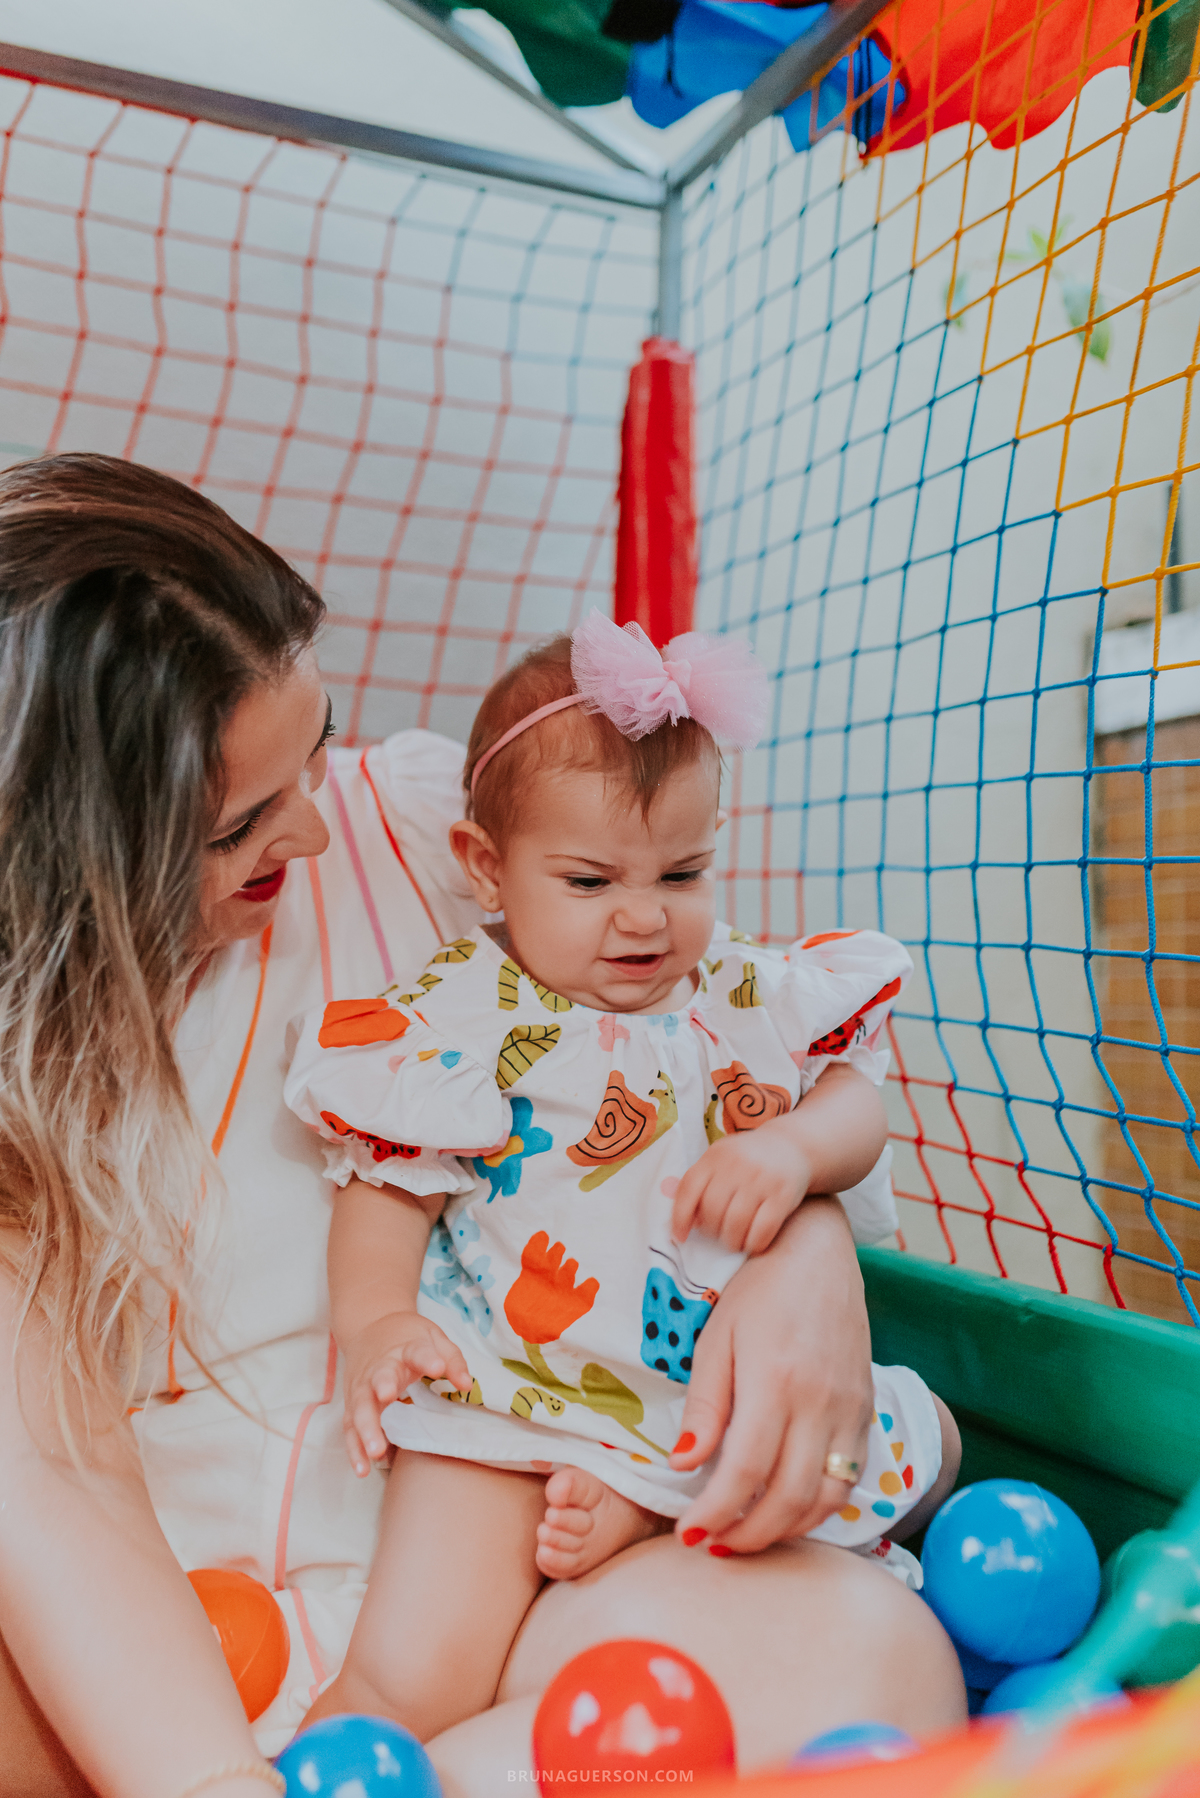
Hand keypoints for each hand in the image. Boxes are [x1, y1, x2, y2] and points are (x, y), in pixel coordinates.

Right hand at [341, 1310, 470, 1474]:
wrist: (370, 1326)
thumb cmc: (407, 1337)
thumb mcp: (433, 1337)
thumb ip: (452, 1359)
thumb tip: (466, 1385)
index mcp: (404, 1348)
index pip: (417, 1351)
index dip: (427, 1358)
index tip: (437, 1366)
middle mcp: (379, 1367)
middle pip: (379, 1377)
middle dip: (383, 1386)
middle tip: (388, 1396)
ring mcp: (362, 1386)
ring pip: (360, 1408)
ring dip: (366, 1429)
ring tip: (376, 1451)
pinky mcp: (352, 1404)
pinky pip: (350, 1427)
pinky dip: (354, 1448)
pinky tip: (362, 1469)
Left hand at [669, 1197, 873, 1552]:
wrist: (817, 1252)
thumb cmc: (757, 1289)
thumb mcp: (716, 1339)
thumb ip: (706, 1407)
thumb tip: (683, 1465)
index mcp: (775, 1381)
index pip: (745, 1472)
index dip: (715, 1514)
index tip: (689, 1534)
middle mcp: (820, 1402)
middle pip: (789, 1498)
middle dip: (748, 1535)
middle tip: (713, 1545)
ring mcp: (850, 1408)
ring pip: (827, 1498)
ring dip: (786, 1530)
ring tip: (745, 1535)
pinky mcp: (866, 1410)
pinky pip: (849, 1478)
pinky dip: (819, 1507)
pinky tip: (786, 1509)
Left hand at [671, 1119, 811, 1253]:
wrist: (791, 1145)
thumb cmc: (747, 1160)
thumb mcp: (721, 1160)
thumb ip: (702, 1184)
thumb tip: (686, 1223)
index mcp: (715, 1156)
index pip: (689, 1188)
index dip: (680, 1217)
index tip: (680, 1237)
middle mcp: (737, 1165)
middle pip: (712, 1209)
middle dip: (711, 1230)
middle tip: (718, 1234)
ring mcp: (761, 1179)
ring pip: (736, 1222)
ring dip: (732, 1241)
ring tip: (734, 1242)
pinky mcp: (783, 1195)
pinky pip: (763, 1229)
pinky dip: (754, 1244)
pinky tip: (752, 1243)